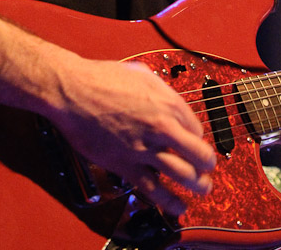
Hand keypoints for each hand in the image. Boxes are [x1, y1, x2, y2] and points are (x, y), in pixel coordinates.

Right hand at [45, 53, 215, 214]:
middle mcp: (161, 126)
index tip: (193, 143)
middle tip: (208, 169)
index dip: (197, 138)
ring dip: (197, 185)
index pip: (197, 129)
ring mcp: (144, 148)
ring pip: (183, 174)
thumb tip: (168, 98)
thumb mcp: (141, 73)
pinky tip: (178, 207)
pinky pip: (153, 189)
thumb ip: (160, 89)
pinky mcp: (125, 164)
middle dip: (207, 165)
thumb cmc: (101, 78)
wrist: (72, 90)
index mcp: (167, 102)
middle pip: (199, 154)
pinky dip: (169, 202)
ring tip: (202, 188)